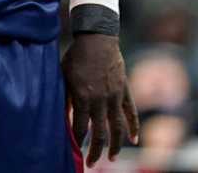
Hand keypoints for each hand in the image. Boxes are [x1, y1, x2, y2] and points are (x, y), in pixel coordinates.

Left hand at [62, 33, 139, 166]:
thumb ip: (65, 98)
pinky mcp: (125, 90)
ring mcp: (115, 96)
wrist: (97, 37)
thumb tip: (63, 119)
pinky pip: (131, 112)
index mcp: (83, 97)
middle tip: (91, 163)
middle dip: (96, 151)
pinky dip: (133, 127)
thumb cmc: (76, 56)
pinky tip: (134, 140)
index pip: (80, 128)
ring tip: (112, 158)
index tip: (75, 152)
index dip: (78, 142)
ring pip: (117, 127)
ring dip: (116, 146)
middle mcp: (100, 99)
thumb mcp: (64, 76)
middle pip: (100, 133)